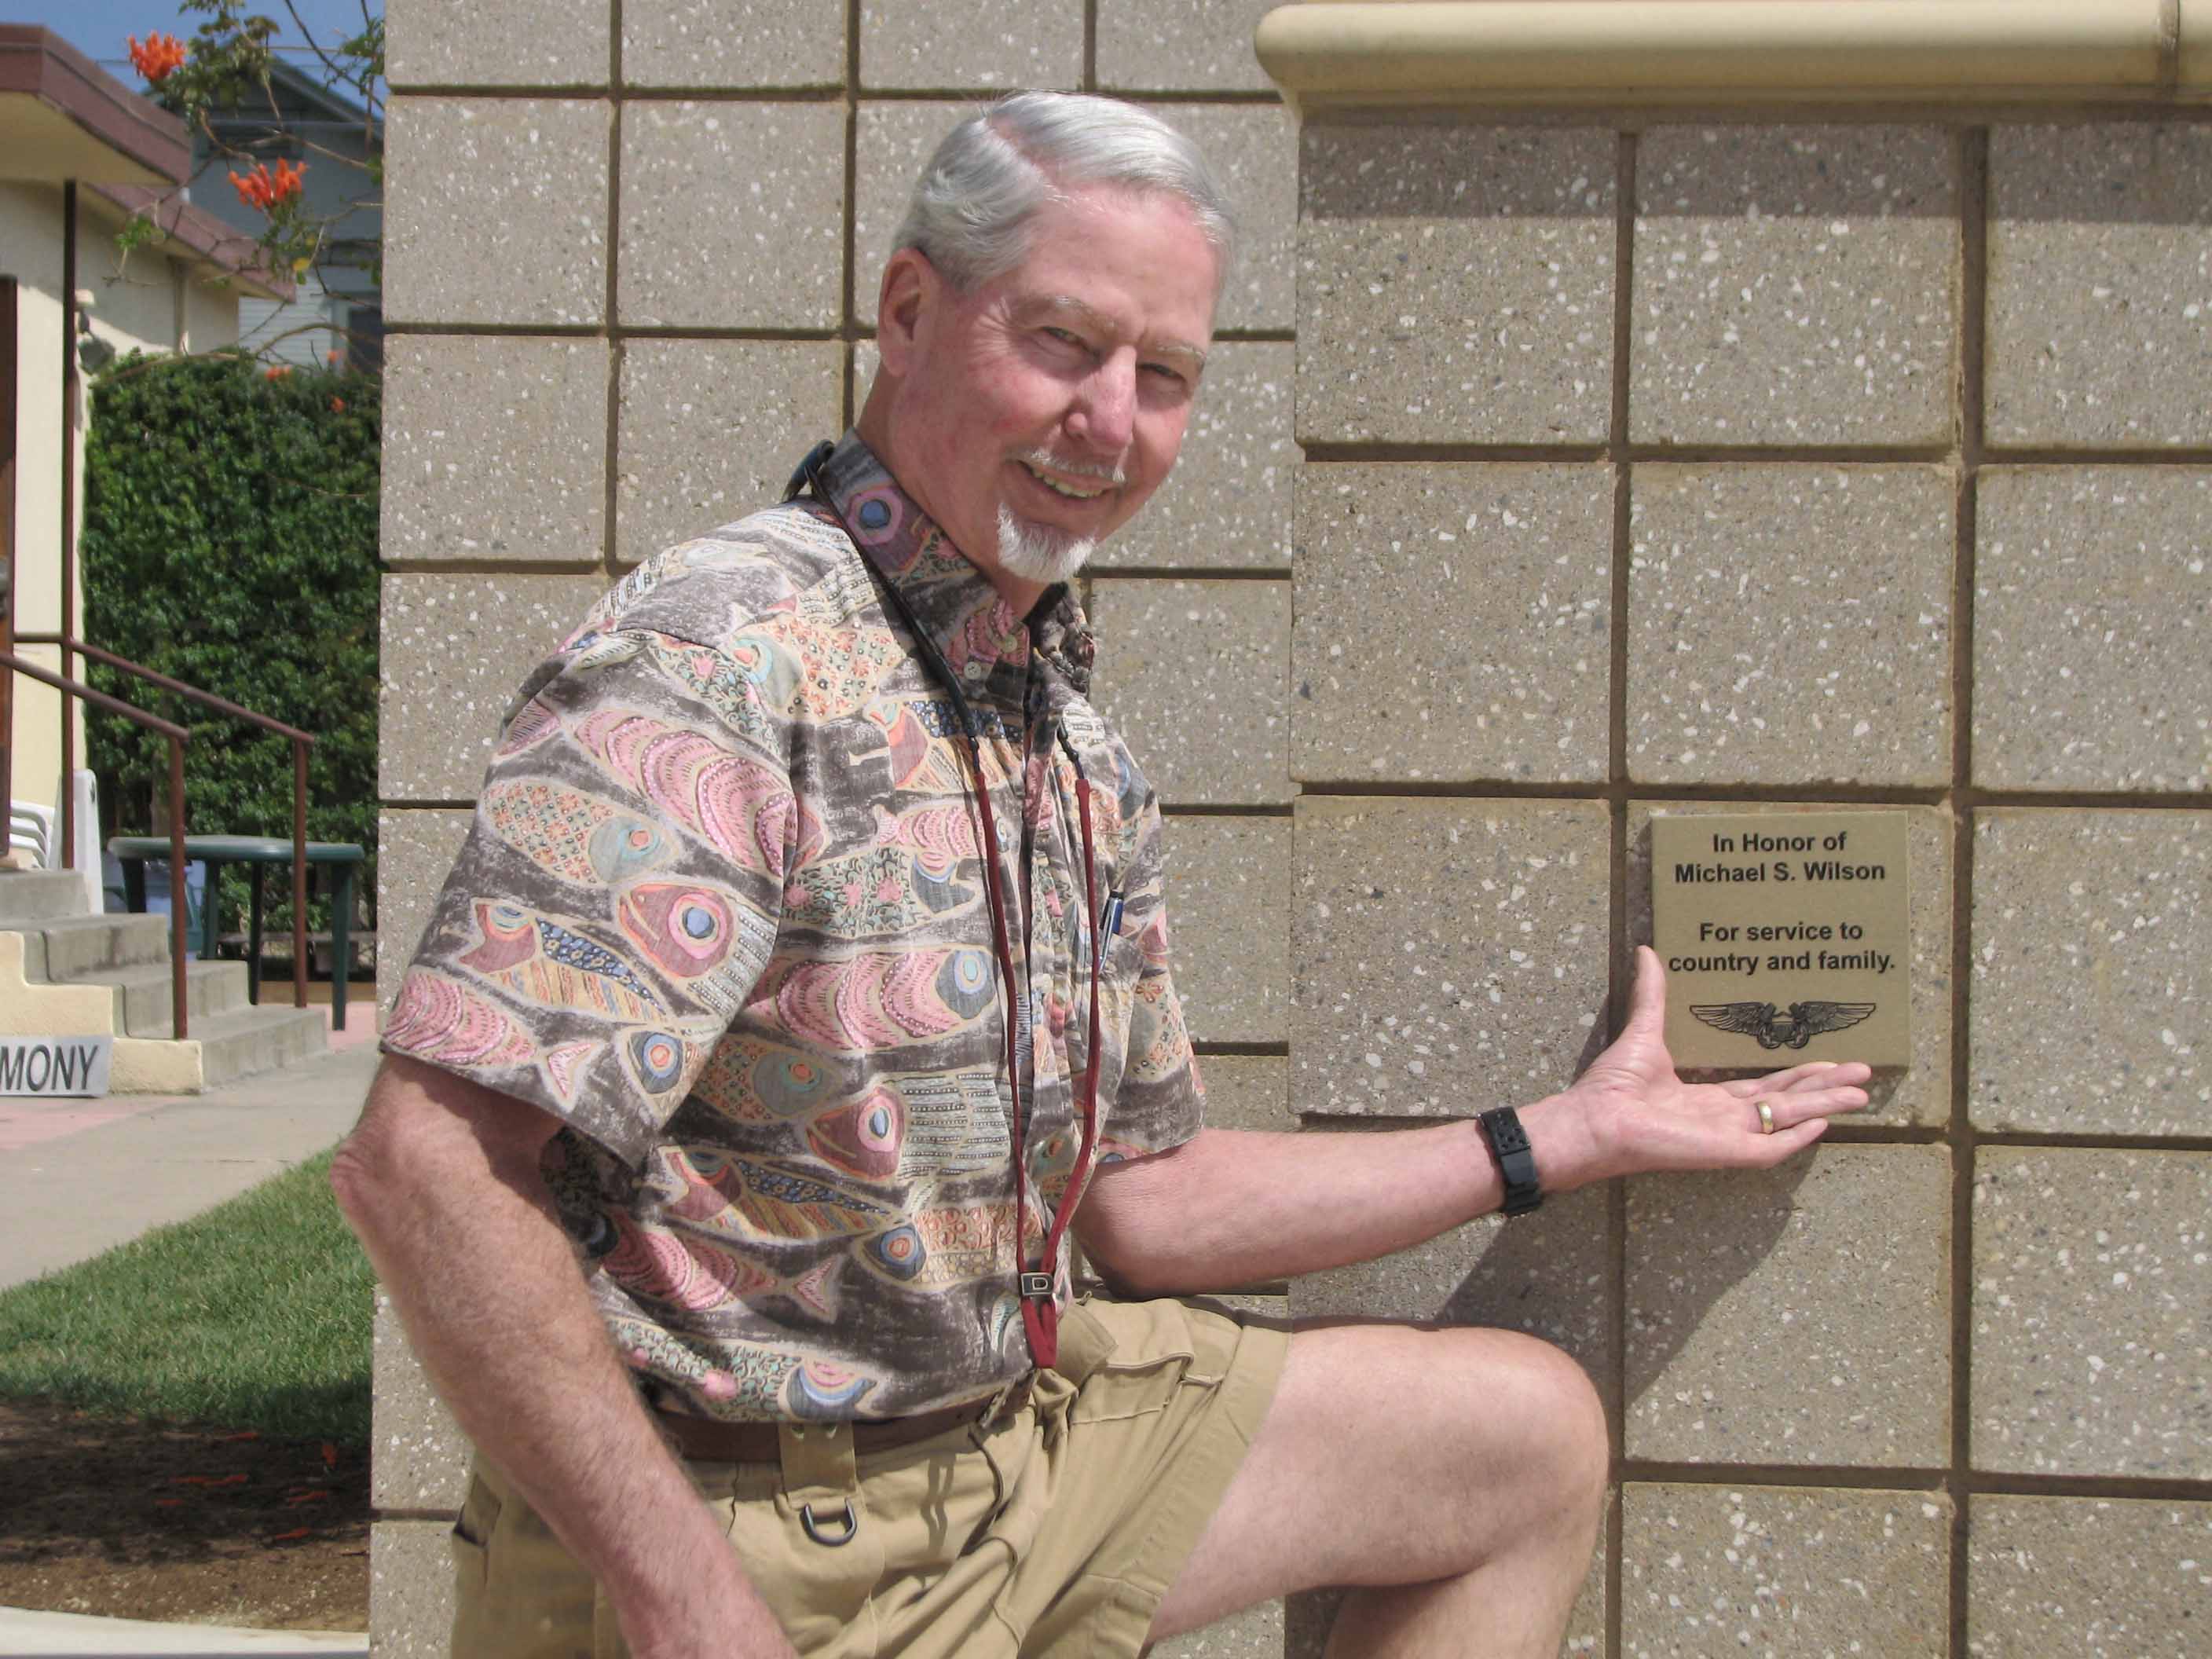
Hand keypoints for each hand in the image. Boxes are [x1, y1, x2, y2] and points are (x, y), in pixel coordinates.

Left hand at [1535, 946, 1870, 1186]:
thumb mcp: (1643, 1030)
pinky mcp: (1725, 1152)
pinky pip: (1770, 1150)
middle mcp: (1722, 1119)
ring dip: (1824, 1106)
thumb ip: (1652, 994)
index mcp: (1705, 1098)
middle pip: (1786, 1103)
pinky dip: (1795, 1139)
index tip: (1828, 1059)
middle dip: (1825, 1088)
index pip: (1763, 1088)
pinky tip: (1822, 1125)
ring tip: (1861, 1093)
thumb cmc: (1612, 1084)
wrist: (1595, 1118)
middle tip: (1863, 1074)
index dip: (1797, 1074)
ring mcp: (1726, 1137)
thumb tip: (1646, 950)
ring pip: (1787, 1121)